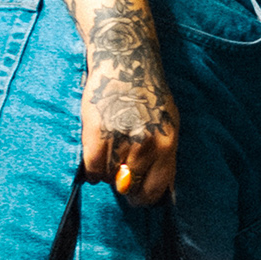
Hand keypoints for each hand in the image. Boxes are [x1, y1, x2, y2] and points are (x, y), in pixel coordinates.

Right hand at [79, 0, 178, 204]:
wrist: (125, 61)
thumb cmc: (149, 93)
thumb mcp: (169, 123)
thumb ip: (163, 154)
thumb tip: (156, 187)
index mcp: (166, 143)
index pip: (156, 188)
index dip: (144, 198)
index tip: (137, 198)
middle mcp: (145, 144)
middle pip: (130, 186)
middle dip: (124, 187)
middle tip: (120, 179)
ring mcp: (120, 138)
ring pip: (109, 177)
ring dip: (107, 174)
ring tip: (109, 157)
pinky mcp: (97, 133)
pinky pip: (92, 167)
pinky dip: (91, 170)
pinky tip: (94, 161)